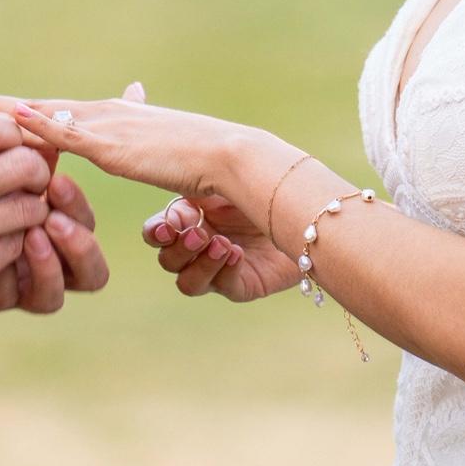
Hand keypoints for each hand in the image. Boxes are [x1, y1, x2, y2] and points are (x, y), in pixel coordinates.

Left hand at [0, 83, 242, 198]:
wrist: (227, 156)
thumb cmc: (197, 157)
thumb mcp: (156, 143)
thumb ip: (138, 127)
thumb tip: (134, 100)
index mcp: (108, 119)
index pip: (52, 112)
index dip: (16, 110)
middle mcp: (101, 114)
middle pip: (36, 108)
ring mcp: (105, 127)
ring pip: (41, 117)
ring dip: (1, 115)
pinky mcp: (113, 146)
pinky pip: (68, 134)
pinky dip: (37, 126)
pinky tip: (12, 121)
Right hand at [0, 113, 51, 348]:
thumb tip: (4, 130)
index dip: (18, 137)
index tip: (17, 150)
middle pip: (24, 164)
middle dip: (38, 172)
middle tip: (34, 183)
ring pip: (29, 208)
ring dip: (32, 212)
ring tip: (20, 215)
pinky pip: (16, 247)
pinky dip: (16, 245)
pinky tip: (2, 245)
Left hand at [0, 170, 108, 314]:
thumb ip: (14, 162)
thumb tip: (44, 141)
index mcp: (52, 226)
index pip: (83, 222)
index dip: (76, 205)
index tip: (56, 181)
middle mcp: (44, 262)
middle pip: (91, 270)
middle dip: (78, 242)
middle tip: (53, 218)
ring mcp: (16, 287)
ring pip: (54, 297)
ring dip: (48, 266)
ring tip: (31, 237)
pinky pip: (8, 301)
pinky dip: (4, 279)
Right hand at [144, 196, 300, 303]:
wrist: (306, 205)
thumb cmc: (264, 183)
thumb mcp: (222, 179)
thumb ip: (190, 184)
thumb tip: (162, 194)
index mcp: (191, 216)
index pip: (158, 232)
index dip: (158, 231)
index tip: (169, 225)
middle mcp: (201, 244)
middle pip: (167, 260)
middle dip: (178, 248)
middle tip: (199, 232)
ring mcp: (219, 267)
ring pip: (186, 282)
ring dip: (198, 263)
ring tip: (221, 244)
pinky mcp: (241, 284)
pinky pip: (221, 286)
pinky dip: (224, 270)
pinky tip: (236, 253)